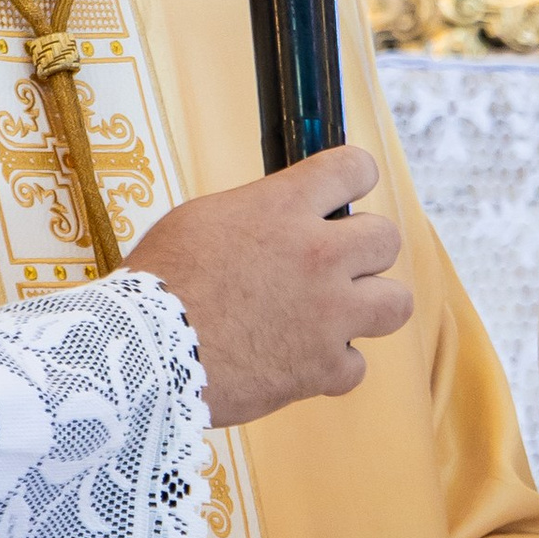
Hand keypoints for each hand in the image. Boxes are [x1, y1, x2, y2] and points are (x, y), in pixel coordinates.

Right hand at [126, 150, 412, 427]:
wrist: (143, 353)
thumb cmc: (158, 283)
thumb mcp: (202, 220)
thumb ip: (257, 214)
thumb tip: (279, 216)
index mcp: (284, 208)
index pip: (355, 169)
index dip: (354, 179)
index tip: (347, 193)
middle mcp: (319, 256)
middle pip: (386, 239)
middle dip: (363, 251)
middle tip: (332, 267)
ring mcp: (328, 315)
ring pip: (395, 303)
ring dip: (368, 308)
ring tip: (335, 316)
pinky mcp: (322, 368)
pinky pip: (354, 366)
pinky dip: (330, 369)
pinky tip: (300, 363)